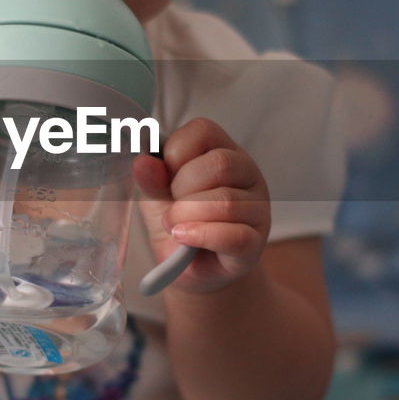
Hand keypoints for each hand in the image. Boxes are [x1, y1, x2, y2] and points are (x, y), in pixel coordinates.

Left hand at [132, 118, 269, 292]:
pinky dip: (200, 236)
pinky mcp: (255, 243)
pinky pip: (233, 235)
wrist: (187, 268)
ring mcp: (257, 208)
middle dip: (182, 187)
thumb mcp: (157, 194)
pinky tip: (184, 237)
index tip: (166, 175)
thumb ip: (151, 178)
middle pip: (219, 164)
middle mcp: (246, 174)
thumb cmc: (178, 222)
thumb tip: (141, 163)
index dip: (176, 153)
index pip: (204, 131)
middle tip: (171, 206)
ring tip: (174, 226)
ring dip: (186, 215)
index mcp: (222, 150)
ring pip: (225, 201)